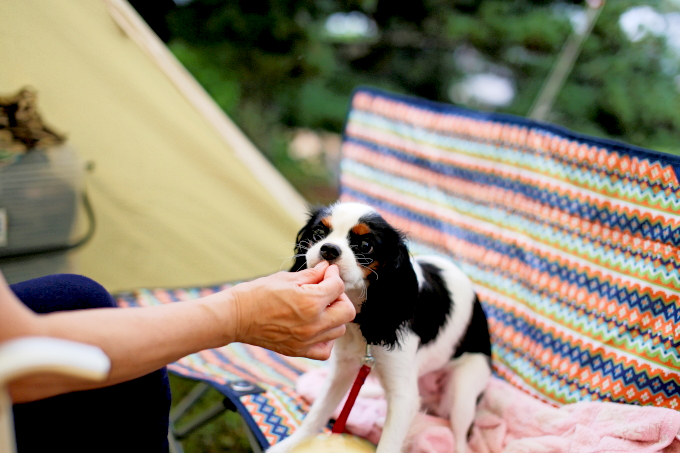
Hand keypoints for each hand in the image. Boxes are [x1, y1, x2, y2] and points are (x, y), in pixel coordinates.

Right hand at [231, 262, 354, 359]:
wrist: (236, 317)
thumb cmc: (257, 294)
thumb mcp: (286, 278)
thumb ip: (312, 275)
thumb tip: (327, 269)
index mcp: (310, 302)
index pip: (338, 287)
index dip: (333, 275)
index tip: (327, 272)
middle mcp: (313, 324)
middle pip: (347, 311)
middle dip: (339, 297)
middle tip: (326, 290)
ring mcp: (307, 340)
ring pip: (339, 330)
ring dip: (334, 317)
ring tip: (319, 308)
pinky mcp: (299, 351)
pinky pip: (325, 349)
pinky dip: (326, 338)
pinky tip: (316, 327)